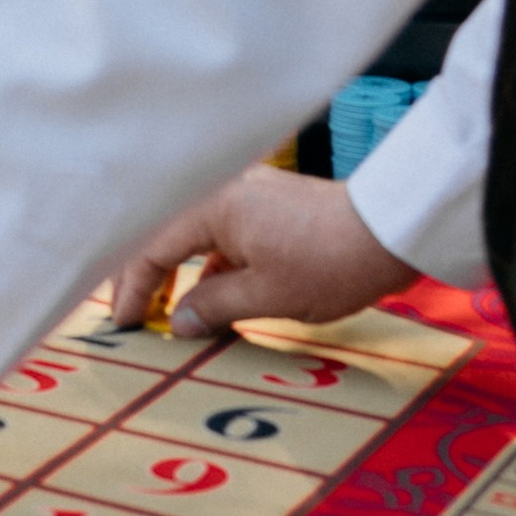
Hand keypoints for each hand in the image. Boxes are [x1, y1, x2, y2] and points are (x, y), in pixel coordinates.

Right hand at [109, 166, 416, 338]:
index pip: (151, 248)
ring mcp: (245, 194)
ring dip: (178, 272)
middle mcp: (221, 191)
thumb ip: (215, 306)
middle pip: (165, 235)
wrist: (391, 230)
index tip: (125, 323)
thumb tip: (179, 323)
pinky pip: (222, 234)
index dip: (134, 288)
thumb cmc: (328, 262)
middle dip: (146, 276)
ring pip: (194, 236)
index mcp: (212, 207)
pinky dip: (210, 264)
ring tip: (171, 311)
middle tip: (133, 315)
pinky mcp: (268, 203)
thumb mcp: (269, 295)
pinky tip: (215, 295)